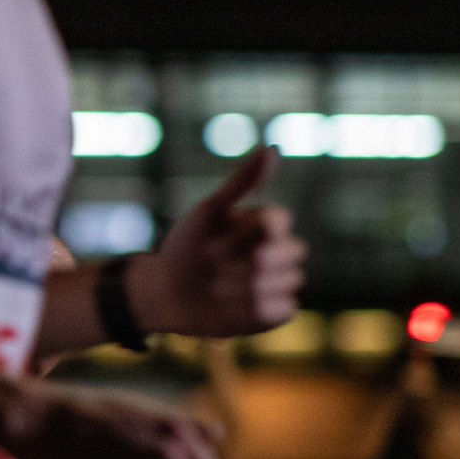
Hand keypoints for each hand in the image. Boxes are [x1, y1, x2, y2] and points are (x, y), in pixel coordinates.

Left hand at [133, 147, 305, 338]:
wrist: (164, 292)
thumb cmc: (184, 247)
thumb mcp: (208, 212)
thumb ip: (241, 182)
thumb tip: (271, 148)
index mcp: (265, 224)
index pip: (279, 222)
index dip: (246, 234)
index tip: (211, 244)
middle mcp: (277, 251)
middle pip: (294, 251)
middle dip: (257, 261)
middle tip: (216, 266)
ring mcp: (279, 281)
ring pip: (291, 279)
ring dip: (253, 285)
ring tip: (218, 289)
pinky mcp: (273, 311)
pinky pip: (287, 308)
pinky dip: (265, 308)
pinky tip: (238, 307)